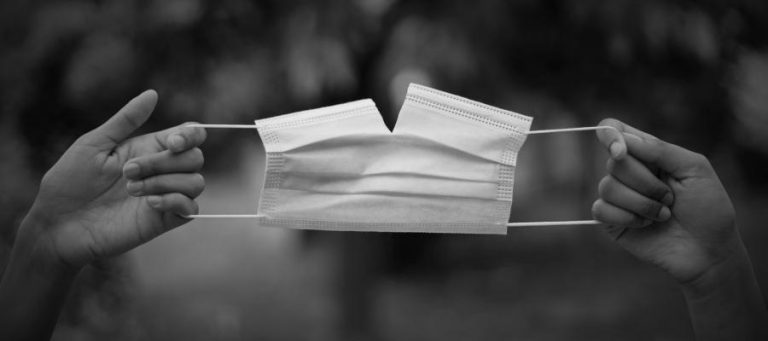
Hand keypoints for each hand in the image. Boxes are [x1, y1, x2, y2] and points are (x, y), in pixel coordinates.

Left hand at [19, 90, 205, 268]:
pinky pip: (191, 209)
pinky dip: (175, 202)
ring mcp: (165, 196)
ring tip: (131, 191)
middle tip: (127, 172)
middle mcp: (162, 171)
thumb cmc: (69, 182)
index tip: (171, 143)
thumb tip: (153, 93)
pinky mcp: (164, 220)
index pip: (190, 135)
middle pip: (195, 158)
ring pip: (196, 182)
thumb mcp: (94, 144)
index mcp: (149, 149)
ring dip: (165, 183)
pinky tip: (148, 204)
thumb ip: (126, 120)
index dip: (190, 136)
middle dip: (164, 163)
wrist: (57, 224)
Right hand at [591, 119, 741, 284]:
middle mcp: (629, 172)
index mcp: (648, 154)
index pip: (614, 130)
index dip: (610, 135)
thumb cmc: (708, 208)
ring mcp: (618, 196)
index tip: (621, 151)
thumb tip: (624, 140)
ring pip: (607, 187)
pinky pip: (601, 209)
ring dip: (641, 203)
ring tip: (663, 214)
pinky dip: (627, 218)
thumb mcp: (695, 169)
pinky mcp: (610, 220)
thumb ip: (661, 149)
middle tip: (670, 197)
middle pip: (613, 162)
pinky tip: (645, 225)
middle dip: (645, 182)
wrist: (708, 250)